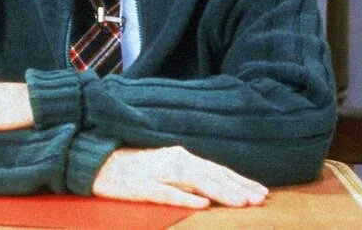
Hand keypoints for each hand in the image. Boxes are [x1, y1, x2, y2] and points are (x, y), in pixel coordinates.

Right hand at [92, 146, 267, 208]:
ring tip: (240, 203)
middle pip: (211, 175)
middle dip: (238, 188)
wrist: (99, 163)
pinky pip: (167, 194)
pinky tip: (201, 205)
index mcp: (181, 157)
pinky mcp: (143, 187)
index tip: (261, 192)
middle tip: (260, 199)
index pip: (217, 170)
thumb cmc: (135, 169)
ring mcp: (159, 173)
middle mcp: (174, 161)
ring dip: (220, 192)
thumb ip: (190, 177)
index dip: (240, 181)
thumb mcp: (167, 169)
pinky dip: (185, 199)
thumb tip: (216, 190)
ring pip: (196, 183)